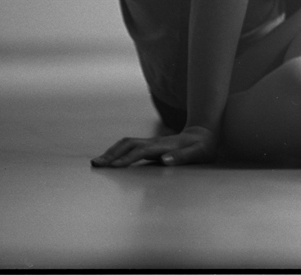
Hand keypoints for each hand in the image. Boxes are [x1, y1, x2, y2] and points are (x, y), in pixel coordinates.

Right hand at [90, 126, 216, 167]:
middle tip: (96, 165)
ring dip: (112, 151)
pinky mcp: (150, 145)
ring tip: (97, 163)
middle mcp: (155, 142)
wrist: (204, 133)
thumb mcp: (199, 153)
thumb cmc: (203, 147)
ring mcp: (152, 142)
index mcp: (165, 145)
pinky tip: (109, 160)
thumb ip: (183, 156)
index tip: (113, 167)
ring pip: (127, 143)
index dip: (128, 158)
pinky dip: (117, 151)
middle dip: (112, 153)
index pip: (142, 151)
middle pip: (129, 144)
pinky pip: (130, 146)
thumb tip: (164, 160)